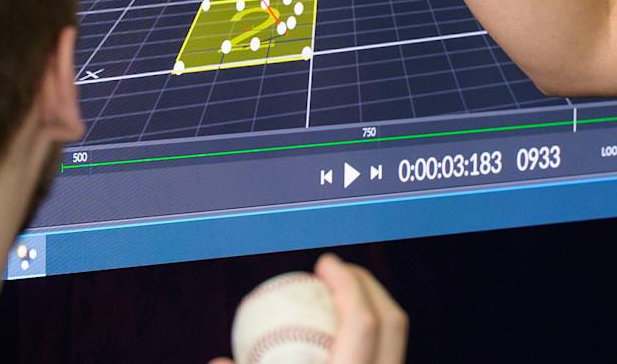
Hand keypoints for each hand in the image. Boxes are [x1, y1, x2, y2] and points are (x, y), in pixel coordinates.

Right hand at [207, 253, 407, 363]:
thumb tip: (219, 360)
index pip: (363, 322)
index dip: (347, 284)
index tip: (326, 263)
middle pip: (393, 320)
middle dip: (367, 285)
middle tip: (337, 270)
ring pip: (397, 339)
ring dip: (374, 307)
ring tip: (342, 295)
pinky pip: (391, 355)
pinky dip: (374, 335)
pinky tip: (345, 332)